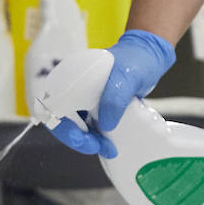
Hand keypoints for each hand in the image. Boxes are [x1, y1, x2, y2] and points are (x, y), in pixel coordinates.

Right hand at [48, 30, 175, 157]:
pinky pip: (89, 126)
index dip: (62, 126)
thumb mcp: (127, 77)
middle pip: (62, 120)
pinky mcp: (95, 107)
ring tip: (108, 148)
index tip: (81, 137)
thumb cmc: (136, 59)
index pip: (54, 106)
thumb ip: (114, 98)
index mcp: (72, 76)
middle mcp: (74, 88)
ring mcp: (84, 98)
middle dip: (77, 138)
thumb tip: (105, 124)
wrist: (149, 56)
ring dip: (88, 140)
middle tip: (98, 147)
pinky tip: (108, 143)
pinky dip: (96, 136)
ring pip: (76, 126)